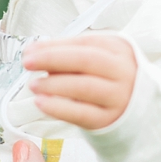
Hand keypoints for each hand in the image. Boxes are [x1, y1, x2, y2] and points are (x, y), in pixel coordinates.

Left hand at [23, 33, 137, 130]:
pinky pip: (82, 113)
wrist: (132, 109)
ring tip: (33, 84)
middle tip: (27, 62)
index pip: (84, 42)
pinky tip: (41, 102)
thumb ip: (66, 53)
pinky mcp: (109, 119)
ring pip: (84, 86)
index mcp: (118, 49)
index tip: (29, 50)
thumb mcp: (93, 59)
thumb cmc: (104, 79)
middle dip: (52, 59)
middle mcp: (123, 71)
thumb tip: (32, 51)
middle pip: (85, 60)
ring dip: (54, 84)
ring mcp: (119, 96)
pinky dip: (58, 107)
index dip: (54, 45)